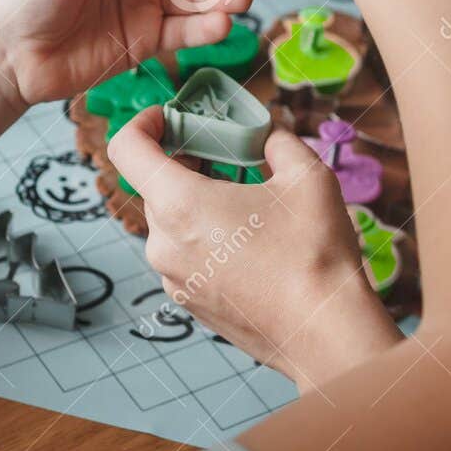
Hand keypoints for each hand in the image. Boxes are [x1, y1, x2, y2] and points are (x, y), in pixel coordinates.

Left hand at [107, 107, 400, 392]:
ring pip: (170, 223)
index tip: (169, 117)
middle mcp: (163, 244)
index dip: (143, 123)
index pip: (126, 149)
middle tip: (226, 155)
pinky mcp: (188, 303)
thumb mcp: (306, 176)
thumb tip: (266, 133)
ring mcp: (172, 278)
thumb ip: (277, 141)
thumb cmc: (313, 254)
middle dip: (185, 163)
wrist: (324, 333)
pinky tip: (247, 241)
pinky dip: (204, 238)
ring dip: (197, 202)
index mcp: (179, 205)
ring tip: (245, 202)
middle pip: (153, 186)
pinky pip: (183, 256)